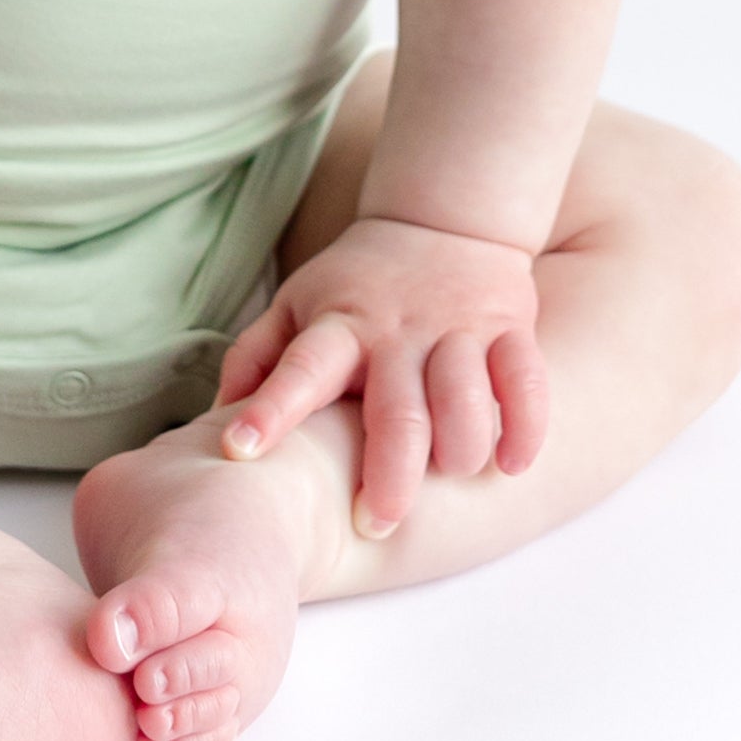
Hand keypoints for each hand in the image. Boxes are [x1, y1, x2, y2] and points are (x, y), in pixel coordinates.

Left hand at [214, 216, 548, 536]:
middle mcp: (397, 331)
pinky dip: (524, 428)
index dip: (270, 409)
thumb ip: (256, 356)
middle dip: (389, 474)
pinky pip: (526, 383)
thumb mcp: (296, 303)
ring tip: (448, 477)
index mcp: (338, 325)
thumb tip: (214, 418)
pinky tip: (510, 464)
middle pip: (396, 410)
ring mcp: (457, 330)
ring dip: (460, 449)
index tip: (240, 452)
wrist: (443, 218)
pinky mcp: (509, 329)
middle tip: (373, 522)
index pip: (300, 369)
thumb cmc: (358, 280)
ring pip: (466, 399)